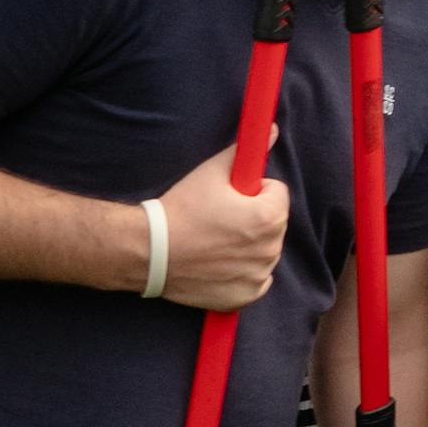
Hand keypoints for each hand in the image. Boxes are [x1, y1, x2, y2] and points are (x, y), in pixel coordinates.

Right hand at [151, 145, 290, 308]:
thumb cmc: (181, 209)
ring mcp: (259, 275)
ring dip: (249, 245)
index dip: (254, 191)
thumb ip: (246, 152)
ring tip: (214, 241)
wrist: (149, 251)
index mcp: (269, 217)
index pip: (277, 194)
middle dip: (253, 218)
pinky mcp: (245, 296)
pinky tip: (218, 264)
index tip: (230, 196)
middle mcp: (271, 249)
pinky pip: (257, 279)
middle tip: (219, 219)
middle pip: (274, 224)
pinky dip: (243, 272)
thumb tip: (270, 130)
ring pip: (265, 251)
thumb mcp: (212, 172)